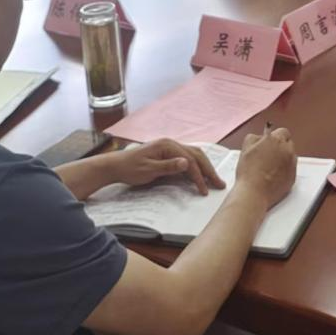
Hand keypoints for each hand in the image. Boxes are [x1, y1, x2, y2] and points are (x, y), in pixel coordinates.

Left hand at [109, 138, 225, 193]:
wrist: (115, 165)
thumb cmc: (129, 168)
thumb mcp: (148, 169)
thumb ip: (168, 166)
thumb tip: (187, 163)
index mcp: (167, 145)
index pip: (190, 161)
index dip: (199, 176)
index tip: (204, 190)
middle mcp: (171, 144)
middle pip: (197, 155)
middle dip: (209, 170)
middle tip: (220, 184)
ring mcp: (170, 148)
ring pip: (194, 155)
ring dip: (205, 168)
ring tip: (214, 180)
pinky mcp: (168, 154)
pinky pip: (187, 158)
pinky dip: (197, 167)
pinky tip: (201, 175)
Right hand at [236, 127, 297, 207]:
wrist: (254, 192)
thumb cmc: (249, 172)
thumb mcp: (245, 148)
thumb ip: (254, 138)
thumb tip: (259, 137)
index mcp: (276, 141)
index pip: (283, 131)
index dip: (275, 136)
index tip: (270, 141)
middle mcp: (287, 151)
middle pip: (288, 143)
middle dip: (280, 146)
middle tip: (268, 154)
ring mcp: (292, 164)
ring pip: (290, 156)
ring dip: (283, 158)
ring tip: (269, 166)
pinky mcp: (293, 176)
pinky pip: (291, 169)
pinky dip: (285, 170)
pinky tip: (273, 174)